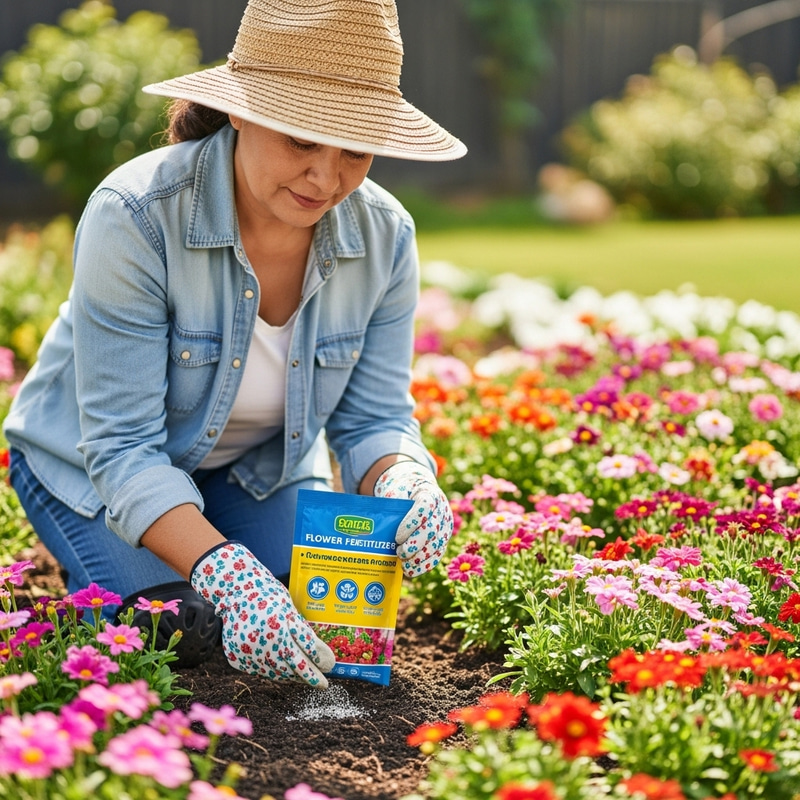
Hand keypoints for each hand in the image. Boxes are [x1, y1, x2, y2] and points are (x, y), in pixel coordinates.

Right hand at [190, 541, 334, 687]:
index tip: (327, 671)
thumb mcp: (291, 612)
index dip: (315, 667)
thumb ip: (306, 636)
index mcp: (277, 629)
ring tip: (303, 675)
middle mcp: (259, 644)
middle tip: (320, 683)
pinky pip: (259, 671)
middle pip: (288, 669)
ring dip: (291, 676)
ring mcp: (245, 653)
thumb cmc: (269, 598)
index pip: (301, 657)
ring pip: (274, 673)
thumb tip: (324, 659)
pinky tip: (282, 667)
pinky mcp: (235, 658)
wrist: (236, 592)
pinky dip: (273, 671)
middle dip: (306, 676)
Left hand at [373, 461, 453, 576]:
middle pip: (431, 530)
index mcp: (430, 494)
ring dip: (420, 559)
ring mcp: (445, 526)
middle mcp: (441, 511)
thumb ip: (390, 504)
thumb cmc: (402, 491)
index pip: (424, 508)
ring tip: (405, 566)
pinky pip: (437, 554)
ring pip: (437, 545)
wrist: (416, 491)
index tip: (397, 537)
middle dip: (415, 545)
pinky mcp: (444, 539)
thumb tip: (378, 524)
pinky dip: (425, 564)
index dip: (411, 524)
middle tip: (399, 553)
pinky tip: (413, 570)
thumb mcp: (395, 490)